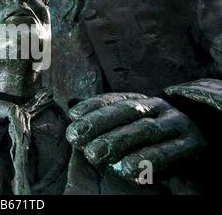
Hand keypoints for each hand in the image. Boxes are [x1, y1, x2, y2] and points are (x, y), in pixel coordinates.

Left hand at [66, 93, 204, 181]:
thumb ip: (105, 123)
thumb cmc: (154, 142)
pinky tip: (128, 170)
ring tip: (94, 154)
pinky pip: (169, 152)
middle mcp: (159, 108)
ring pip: (145, 130)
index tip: (72, 115)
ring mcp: (177, 124)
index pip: (114, 100)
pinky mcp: (193, 144)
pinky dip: (148, 160)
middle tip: (75, 137)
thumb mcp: (129, 128)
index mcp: (142, 102)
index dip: (92, 106)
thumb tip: (73, 113)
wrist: (197, 148)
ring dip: (118, 141)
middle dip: (98, 123)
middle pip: (126, 111)